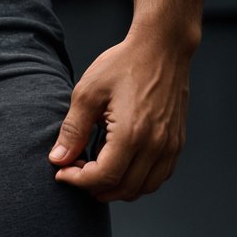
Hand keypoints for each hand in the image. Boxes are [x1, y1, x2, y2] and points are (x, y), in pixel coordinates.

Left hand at [47, 30, 191, 201]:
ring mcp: (170, 146)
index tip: (62, 172)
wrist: (162, 47)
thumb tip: (58, 159)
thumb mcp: (88, 92)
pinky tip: (122, 168)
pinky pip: (159, 176)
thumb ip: (73, 130)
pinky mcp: (177, 142)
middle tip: (76, 174)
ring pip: (143, 188)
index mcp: (131, 135)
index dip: (78, 180)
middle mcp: (155, 146)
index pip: (103, 177)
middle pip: (124, 189)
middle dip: (95, 188)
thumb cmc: (123, 64)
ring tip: (96, 175)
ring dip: (118, 189)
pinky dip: (139, 181)